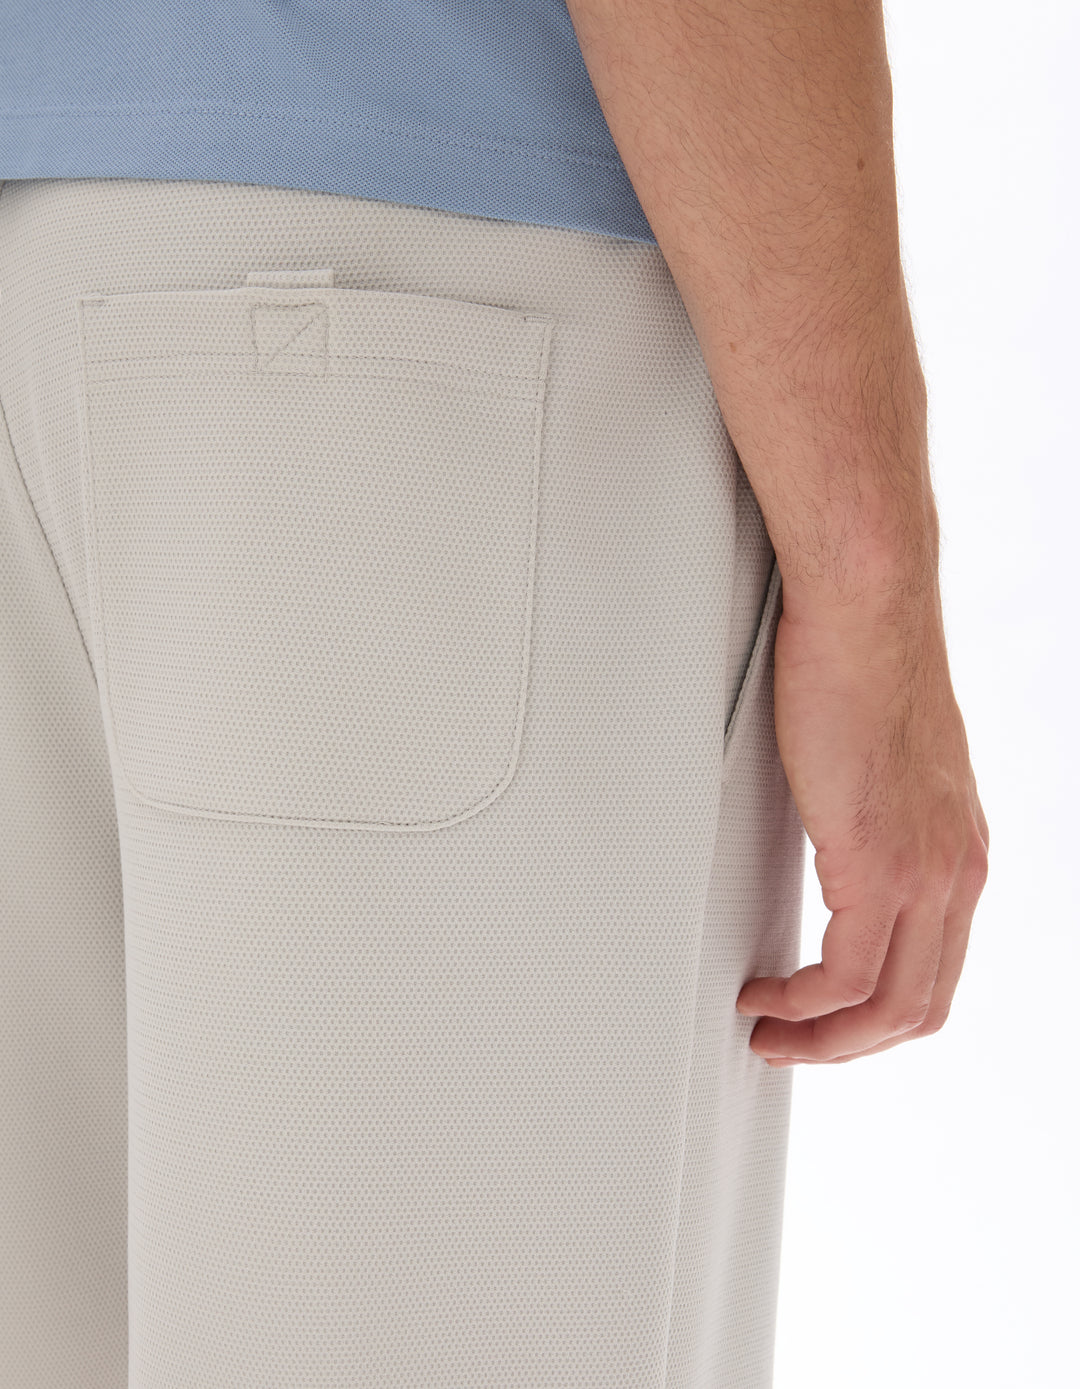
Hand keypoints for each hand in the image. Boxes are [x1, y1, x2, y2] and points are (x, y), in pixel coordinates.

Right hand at [735, 572, 988, 1064]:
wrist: (866, 613)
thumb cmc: (862, 669)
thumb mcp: (883, 770)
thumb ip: (875, 825)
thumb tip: (840, 853)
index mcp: (961, 855)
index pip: (936, 974)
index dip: (878, 1017)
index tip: (826, 1020)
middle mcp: (956, 871)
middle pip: (918, 1009)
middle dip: (847, 1045)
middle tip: (791, 1047)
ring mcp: (925, 870)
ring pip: (888, 1007)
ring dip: (822, 1036)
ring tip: (770, 1030)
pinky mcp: (878, 860)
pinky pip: (845, 972)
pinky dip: (802, 1000)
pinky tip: (768, 990)